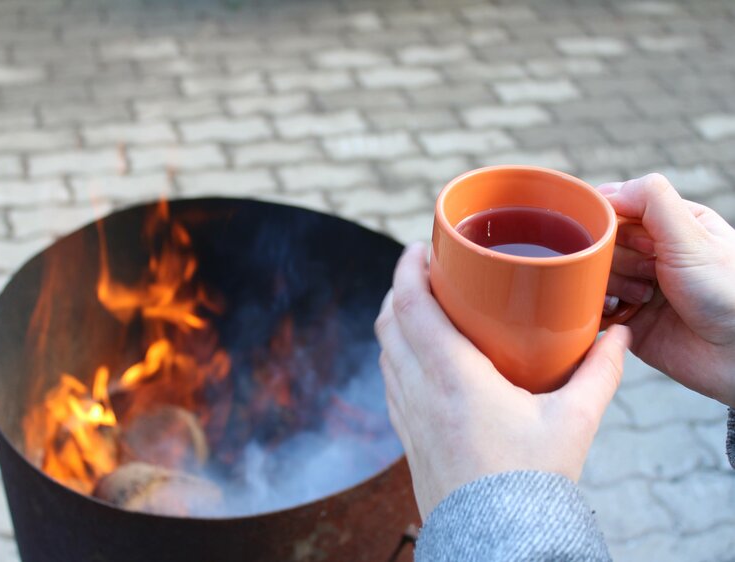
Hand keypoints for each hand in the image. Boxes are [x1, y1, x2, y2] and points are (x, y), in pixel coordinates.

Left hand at [375, 243, 629, 520]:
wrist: (496, 543)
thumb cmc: (530, 484)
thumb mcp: (573, 422)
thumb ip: (599, 374)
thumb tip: (618, 337)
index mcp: (451, 376)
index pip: (411, 306)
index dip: (407, 269)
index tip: (418, 248)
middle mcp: (418, 389)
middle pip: (390, 320)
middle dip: (400, 287)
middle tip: (425, 271)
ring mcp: (407, 413)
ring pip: (385, 350)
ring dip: (396, 319)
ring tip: (423, 306)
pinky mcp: (406, 435)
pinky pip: (390, 379)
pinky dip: (396, 353)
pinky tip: (421, 356)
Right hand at [599, 174, 734, 406]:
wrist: (734, 358)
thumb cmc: (727, 294)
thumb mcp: (692, 236)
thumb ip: (652, 201)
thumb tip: (606, 190)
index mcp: (671, 224)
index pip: (617, 208)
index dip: (616, 224)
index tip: (641, 244)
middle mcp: (652, 252)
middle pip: (601, 242)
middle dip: (619, 259)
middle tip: (650, 274)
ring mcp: (636, 284)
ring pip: (592, 273)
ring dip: (613, 285)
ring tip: (644, 299)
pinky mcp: (625, 317)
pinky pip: (591, 306)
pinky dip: (599, 309)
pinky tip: (623, 314)